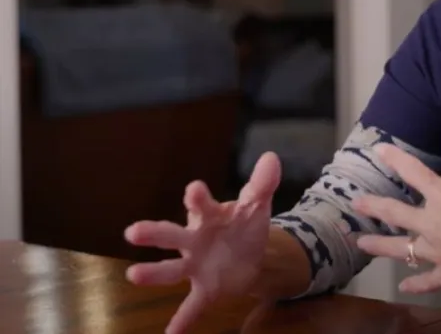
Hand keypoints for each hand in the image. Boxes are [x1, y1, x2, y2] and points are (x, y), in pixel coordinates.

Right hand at [124, 152, 281, 333]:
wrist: (251, 254)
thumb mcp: (257, 204)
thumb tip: (271, 158)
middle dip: (153, 233)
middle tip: (133, 231)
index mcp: (208, 216)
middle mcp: (194, 240)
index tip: (195, 190)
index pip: (201, 204)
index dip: (197, 197)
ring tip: (133, 275)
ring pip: (171, 270)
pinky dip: (182, 320)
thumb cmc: (244, 224)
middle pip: (171, 235)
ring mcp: (196, 266)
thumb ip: (263, 183)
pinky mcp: (205, 289)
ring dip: (153, 273)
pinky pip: (191, 306)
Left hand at [353, 115, 440, 307]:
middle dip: (375, 208)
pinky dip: (415, 284)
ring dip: (380, 246)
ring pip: (402, 249)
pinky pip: (426, 280)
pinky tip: (403, 287)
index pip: (416, 174)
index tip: (379, 150)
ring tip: (360, 244)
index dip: (397, 160)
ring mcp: (438, 252)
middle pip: (397, 214)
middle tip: (355, 204)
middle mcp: (435, 225)